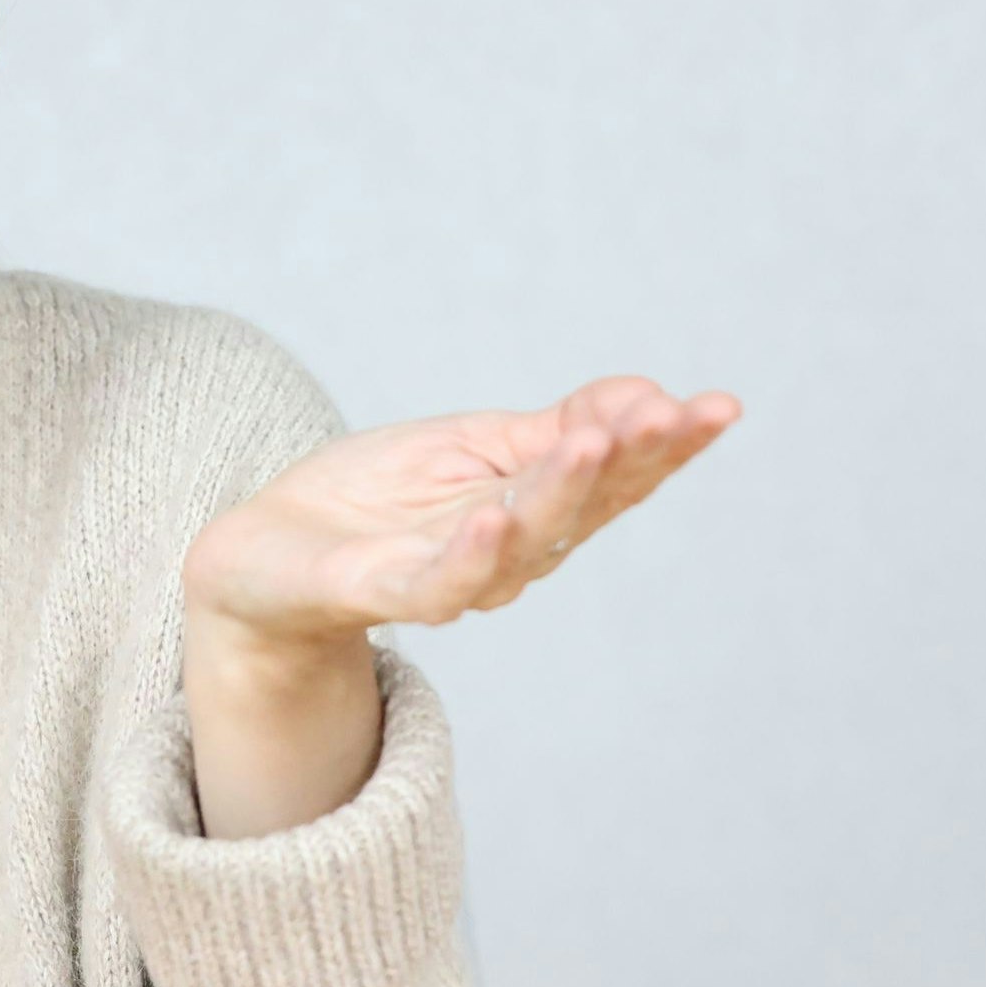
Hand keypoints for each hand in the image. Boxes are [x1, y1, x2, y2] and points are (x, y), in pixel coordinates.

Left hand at [172, 377, 735, 839]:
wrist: (266, 555)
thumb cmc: (377, 503)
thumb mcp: (474, 446)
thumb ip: (558, 429)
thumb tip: (650, 394)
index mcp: (536, 512)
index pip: (615, 478)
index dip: (668, 448)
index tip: (719, 407)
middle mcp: (509, 553)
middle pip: (584, 510)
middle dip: (632, 462)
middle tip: (672, 415)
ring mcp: (449, 576)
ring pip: (522, 543)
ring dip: (561, 494)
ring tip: (595, 443)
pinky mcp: (382, 592)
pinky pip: (435, 583)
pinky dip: (468, 557)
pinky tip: (492, 521)